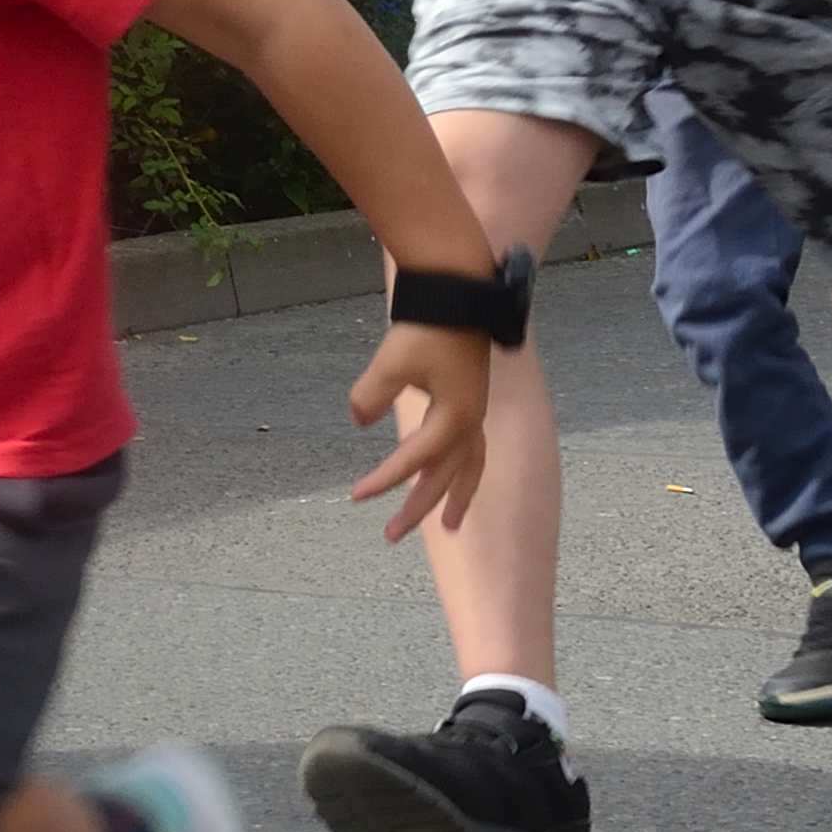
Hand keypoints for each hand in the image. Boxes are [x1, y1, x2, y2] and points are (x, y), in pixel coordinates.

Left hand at [340, 318, 491, 535]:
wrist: (456, 295)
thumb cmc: (427, 327)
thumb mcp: (391, 361)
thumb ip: (371, 394)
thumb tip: (359, 421)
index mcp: (455, 417)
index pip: (414, 460)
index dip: (384, 480)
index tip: (356, 495)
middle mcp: (471, 422)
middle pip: (446, 477)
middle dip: (419, 508)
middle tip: (391, 536)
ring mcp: (475, 414)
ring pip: (469, 468)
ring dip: (456, 497)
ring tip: (448, 527)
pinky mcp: (471, 405)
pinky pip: (471, 451)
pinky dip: (462, 471)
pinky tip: (447, 480)